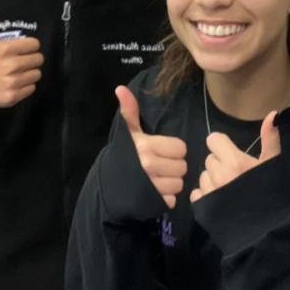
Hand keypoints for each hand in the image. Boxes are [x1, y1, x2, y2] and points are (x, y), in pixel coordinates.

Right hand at [0, 0, 43, 107]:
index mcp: (6, 50)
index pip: (34, 45)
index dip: (29, 46)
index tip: (20, 49)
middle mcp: (11, 66)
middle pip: (38, 59)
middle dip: (30, 59)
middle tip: (19, 61)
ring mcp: (12, 82)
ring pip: (37, 74)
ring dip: (29, 73)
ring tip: (16, 72)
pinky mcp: (13, 96)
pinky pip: (31, 88)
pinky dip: (25, 87)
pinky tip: (14, 84)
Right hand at [116, 85, 187, 209]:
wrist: (107, 186)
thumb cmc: (123, 156)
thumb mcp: (128, 134)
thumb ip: (129, 111)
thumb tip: (120, 88)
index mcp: (146, 146)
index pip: (180, 148)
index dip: (172, 149)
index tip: (161, 151)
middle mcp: (148, 165)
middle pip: (182, 166)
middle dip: (174, 166)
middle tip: (161, 165)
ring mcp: (151, 186)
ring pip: (179, 184)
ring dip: (171, 182)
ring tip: (159, 178)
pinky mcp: (153, 202)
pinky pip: (172, 200)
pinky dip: (167, 198)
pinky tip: (156, 192)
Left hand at [191, 112, 280, 202]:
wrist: (266, 233)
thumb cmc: (272, 195)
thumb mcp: (273, 165)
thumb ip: (270, 139)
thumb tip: (273, 114)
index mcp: (234, 161)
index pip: (213, 140)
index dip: (222, 146)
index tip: (232, 155)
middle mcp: (218, 174)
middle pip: (209, 158)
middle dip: (220, 164)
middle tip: (235, 176)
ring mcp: (208, 192)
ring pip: (203, 176)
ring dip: (212, 180)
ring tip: (228, 191)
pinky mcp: (202, 207)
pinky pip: (197, 194)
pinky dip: (205, 196)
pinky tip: (219, 202)